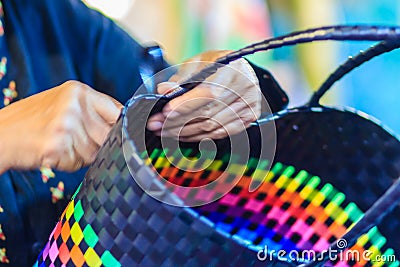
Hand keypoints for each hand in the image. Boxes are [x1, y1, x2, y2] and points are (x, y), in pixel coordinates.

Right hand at [0, 81, 121, 172]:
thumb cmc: (30, 120)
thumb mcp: (62, 102)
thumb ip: (91, 109)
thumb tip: (123, 122)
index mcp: (78, 91)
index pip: (118, 110)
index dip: (120, 126)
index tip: (120, 135)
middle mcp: (74, 105)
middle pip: (109, 135)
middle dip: (99, 144)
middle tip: (78, 142)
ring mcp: (65, 125)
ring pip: (95, 152)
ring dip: (82, 155)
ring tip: (62, 145)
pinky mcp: (57, 146)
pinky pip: (79, 163)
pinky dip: (69, 163)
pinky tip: (54, 152)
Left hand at [147, 50, 260, 141]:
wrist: (239, 71)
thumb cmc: (215, 65)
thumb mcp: (196, 63)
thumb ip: (180, 78)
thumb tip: (163, 90)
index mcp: (232, 69)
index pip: (208, 92)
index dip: (185, 105)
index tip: (164, 112)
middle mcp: (245, 88)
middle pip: (208, 113)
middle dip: (177, 121)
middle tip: (155, 124)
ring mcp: (249, 105)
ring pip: (211, 126)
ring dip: (184, 132)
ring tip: (164, 131)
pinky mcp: (248, 118)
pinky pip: (219, 133)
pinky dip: (198, 136)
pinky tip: (182, 134)